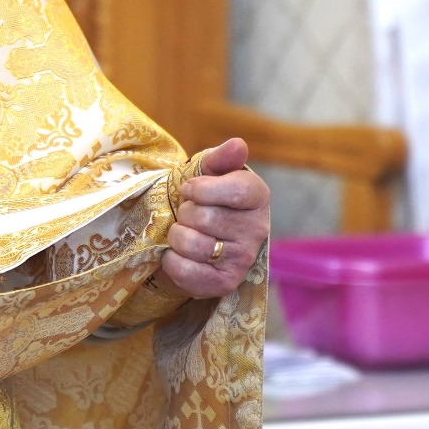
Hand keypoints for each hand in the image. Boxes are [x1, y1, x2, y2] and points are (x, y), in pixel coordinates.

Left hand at [161, 138, 270, 298]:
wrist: (197, 235)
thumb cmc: (204, 197)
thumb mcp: (208, 171)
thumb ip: (221, 157)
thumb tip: (238, 144)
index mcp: (257, 196)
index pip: (235, 190)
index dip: (202, 189)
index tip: (190, 189)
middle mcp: (257, 229)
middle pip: (204, 217)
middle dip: (185, 212)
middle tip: (188, 214)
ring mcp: (243, 259)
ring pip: (192, 243)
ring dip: (176, 235)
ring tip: (184, 232)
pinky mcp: (224, 283)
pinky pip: (185, 270)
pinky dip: (172, 260)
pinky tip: (179, 254)